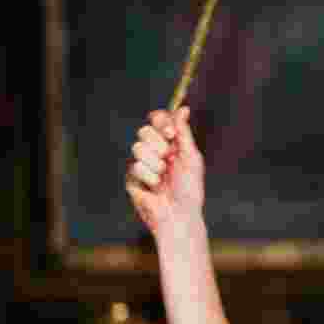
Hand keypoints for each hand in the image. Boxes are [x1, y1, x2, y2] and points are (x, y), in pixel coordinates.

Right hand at [125, 107, 204, 236]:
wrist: (179, 215)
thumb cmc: (189, 189)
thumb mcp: (191, 158)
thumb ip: (184, 133)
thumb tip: (183, 108)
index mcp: (171, 143)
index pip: (158, 120)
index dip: (161, 122)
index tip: (170, 133)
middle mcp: (155, 151)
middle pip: (145, 130)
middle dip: (159, 145)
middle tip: (169, 159)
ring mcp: (142, 163)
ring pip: (137, 147)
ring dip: (155, 163)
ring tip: (164, 178)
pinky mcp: (132, 177)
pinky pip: (134, 166)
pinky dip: (149, 177)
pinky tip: (155, 188)